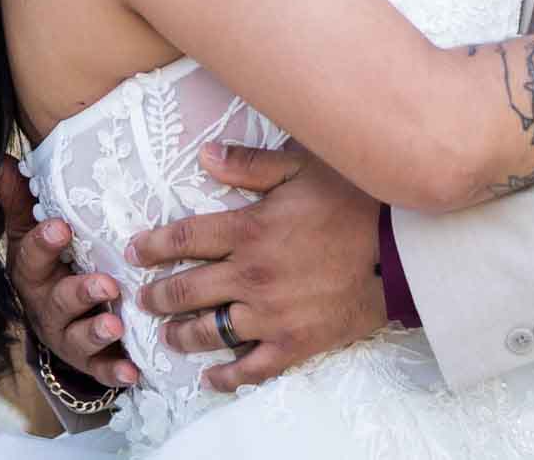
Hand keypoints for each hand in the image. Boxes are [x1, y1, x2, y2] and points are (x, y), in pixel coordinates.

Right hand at [0, 154, 138, 390]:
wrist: (58, 322)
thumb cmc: (49, 265)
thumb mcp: (30, 233)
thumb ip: (21, 199)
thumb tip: (2, 158)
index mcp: (32, 272)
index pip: (32, 256)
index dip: (44, 243)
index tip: (61, 227)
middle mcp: (46, 306)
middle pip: (59, 300)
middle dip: (80, 293)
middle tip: (105, 284)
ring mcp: (67, 336)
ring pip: (78, 337)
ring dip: (97, 332)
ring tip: (116, 325)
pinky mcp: (89, 360)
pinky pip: (101, 368)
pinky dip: (115, 369)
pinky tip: (133, 370)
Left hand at [126, 142, 384, 391]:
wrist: (400, 250)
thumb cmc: (353, 202)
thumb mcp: (302, 168)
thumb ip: (250, 164)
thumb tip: (205, 156)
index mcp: (248, 230)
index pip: (183, 239)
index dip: (152, 246)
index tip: (134, 251)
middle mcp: (250, 275)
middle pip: (186, 290)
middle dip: (157, 296)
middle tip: (142, 299)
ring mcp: (270, 314)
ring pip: (209, 332)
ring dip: (181, 335)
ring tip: (169, 336)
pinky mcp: (294, 343)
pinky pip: (250, 368)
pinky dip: (226, 376)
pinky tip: (211, 377)